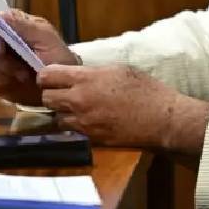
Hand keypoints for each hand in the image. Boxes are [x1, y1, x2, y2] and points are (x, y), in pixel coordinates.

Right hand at [0, 10, 79, 105]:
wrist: (60, 87)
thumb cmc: (59, 60)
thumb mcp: (47, 40)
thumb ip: (25, 26)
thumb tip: (0, 16)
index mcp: (16, 25)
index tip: (1, 52)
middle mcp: (1, 39)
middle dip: (2, 62)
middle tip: (23, 73)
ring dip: (3, 74)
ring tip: (24, 79)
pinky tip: (12, 85)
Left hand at [38, 64, 208, 152]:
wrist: (162, 119)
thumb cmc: (147, 90)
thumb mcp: (120, 70)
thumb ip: (94, 72)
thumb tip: (78, 74)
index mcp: (86, 79)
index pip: (47, 75)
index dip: (47, 75)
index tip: (54, 77)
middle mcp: (78, 101)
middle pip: (46, 98)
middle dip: (53, 94)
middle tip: (65, 93)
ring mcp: (83, 122)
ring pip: (56, 117)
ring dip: (63, 112)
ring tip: (79, 109)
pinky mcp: (90, 138)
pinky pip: (72, 130)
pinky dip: (76, 125)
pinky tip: (91, 120)